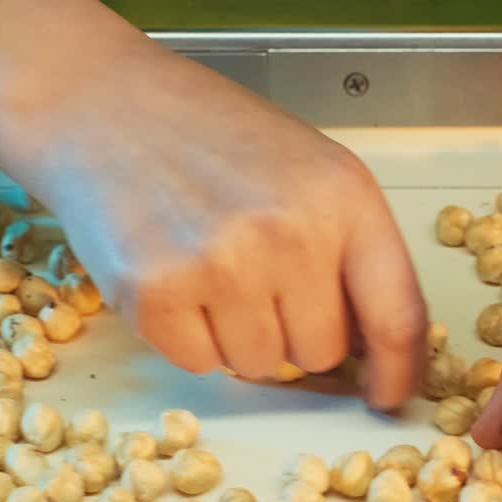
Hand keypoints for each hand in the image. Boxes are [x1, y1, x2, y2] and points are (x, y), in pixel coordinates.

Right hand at [25, 53, 426, 405]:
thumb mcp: (311, 171)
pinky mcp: (155, 293)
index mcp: (344, 197)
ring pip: (261, 367)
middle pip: (322, 353)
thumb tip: (371, 347)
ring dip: (239, 335)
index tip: (389, 396)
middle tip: (258, 277)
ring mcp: (220, 264)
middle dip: (296, 332)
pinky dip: (188, 337)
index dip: (398, 372)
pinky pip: (199, 364)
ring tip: (212, 266)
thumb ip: (352, 251)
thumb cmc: (212, 138)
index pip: (395, 316)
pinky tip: (176, 276)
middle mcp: (289, 233)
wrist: (103, 105)